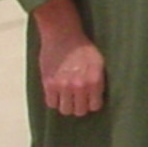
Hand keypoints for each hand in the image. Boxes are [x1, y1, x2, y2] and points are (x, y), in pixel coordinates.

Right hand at [34, 0, 105, 117]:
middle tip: (78, 99)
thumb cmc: (83, 48)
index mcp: (95, 80)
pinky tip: (57, 93)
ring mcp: (63, 86)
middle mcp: (79, 86)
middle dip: (80, 106)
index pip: (95, 106)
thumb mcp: (99, 63)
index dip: (92, 103)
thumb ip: (98, 82)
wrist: (63, 35)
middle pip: (79, 111)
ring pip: (65, 110)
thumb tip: (97, 98)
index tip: (89, 99)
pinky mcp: (48, 84)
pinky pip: (51, 104)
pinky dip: (54, 100)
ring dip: (67, 105)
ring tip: (67, 97)